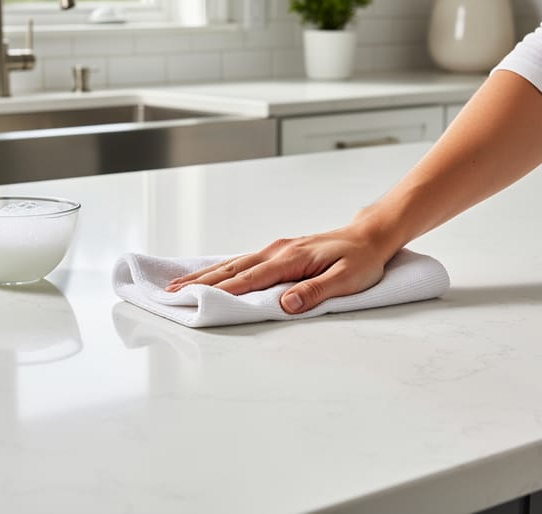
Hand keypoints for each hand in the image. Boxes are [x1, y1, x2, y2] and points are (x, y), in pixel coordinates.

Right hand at [165, 224, 393, 313]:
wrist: (370, 235)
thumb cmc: (361, 259)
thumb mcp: (346, 280)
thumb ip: (315, 292)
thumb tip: (285, 304)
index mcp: (290, 258)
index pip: (248, 279)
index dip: (220, 291)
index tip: (193, 298)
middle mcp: (277, 251)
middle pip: (231, 269)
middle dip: (200, 282)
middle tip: (171, 292)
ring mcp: (276, 249)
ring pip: (233, 263)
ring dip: (205, 275)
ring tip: (179, 284)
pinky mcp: (278, 251)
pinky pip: (243, 261)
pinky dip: (222, 269)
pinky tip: (210, 275)